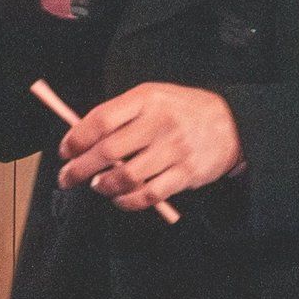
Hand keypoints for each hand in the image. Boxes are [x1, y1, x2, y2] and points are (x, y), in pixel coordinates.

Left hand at [56, 83, 242, 212]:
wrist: (233, 123)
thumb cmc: (184, 111)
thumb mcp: (154, 98)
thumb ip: (121, 114)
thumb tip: (81, 138)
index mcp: (148, 99)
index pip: (102, 119)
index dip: (77, 138)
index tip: (66, 150)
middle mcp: (161, 123)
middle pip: (108, 151)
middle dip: (79, 168)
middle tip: (67, 177)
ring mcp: (175, 150)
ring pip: (125, 176)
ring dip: (103, 186)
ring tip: (97, 185)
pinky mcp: (186, 174)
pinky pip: (148, 195)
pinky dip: (127, 201)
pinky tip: (120, 198)